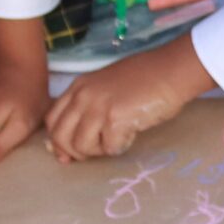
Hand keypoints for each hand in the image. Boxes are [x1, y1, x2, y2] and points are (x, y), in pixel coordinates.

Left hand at [47, 36, 211, 162]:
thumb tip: (73, 139)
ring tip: (116, 140)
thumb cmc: (146, 78)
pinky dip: (120, 147)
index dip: (58, 140)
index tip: (69, 152)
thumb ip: (88, 105)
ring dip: (98, 151)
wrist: (172, 70)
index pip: (52, 119)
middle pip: (60, 136)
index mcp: (78, 87)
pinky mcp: (116, 119)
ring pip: (81, 146)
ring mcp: (98, 107)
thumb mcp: (107, 86)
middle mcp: (83, 96)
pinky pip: (109, 147)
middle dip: (74, 152)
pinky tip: (131, 135)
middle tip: (94, 153)